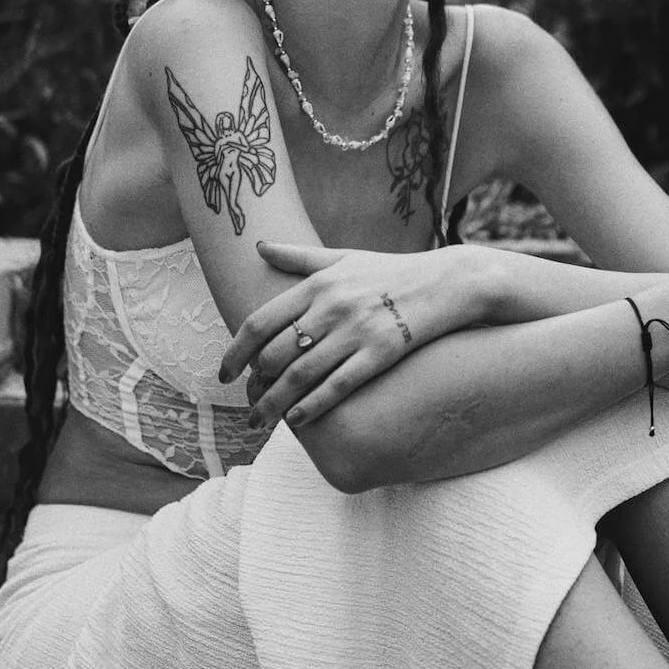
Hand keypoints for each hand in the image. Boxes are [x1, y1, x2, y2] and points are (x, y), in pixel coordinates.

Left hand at [220, 240, 477, 429]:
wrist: (445, 282)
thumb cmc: (390, 270)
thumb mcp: (343, 256)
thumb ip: (297, 256)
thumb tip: (258, 247)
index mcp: (318, 283)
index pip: (261, 321)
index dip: (236, 351)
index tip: (224, 373)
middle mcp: (332, 307)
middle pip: (276, 353)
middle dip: (255, 384)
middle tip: (247, 402)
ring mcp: (357, 331)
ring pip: (301, 376)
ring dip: (275, 403)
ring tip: (260, 420)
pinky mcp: (381, 353)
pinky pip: (338, 387)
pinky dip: (312, 407)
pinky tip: (296, 422)